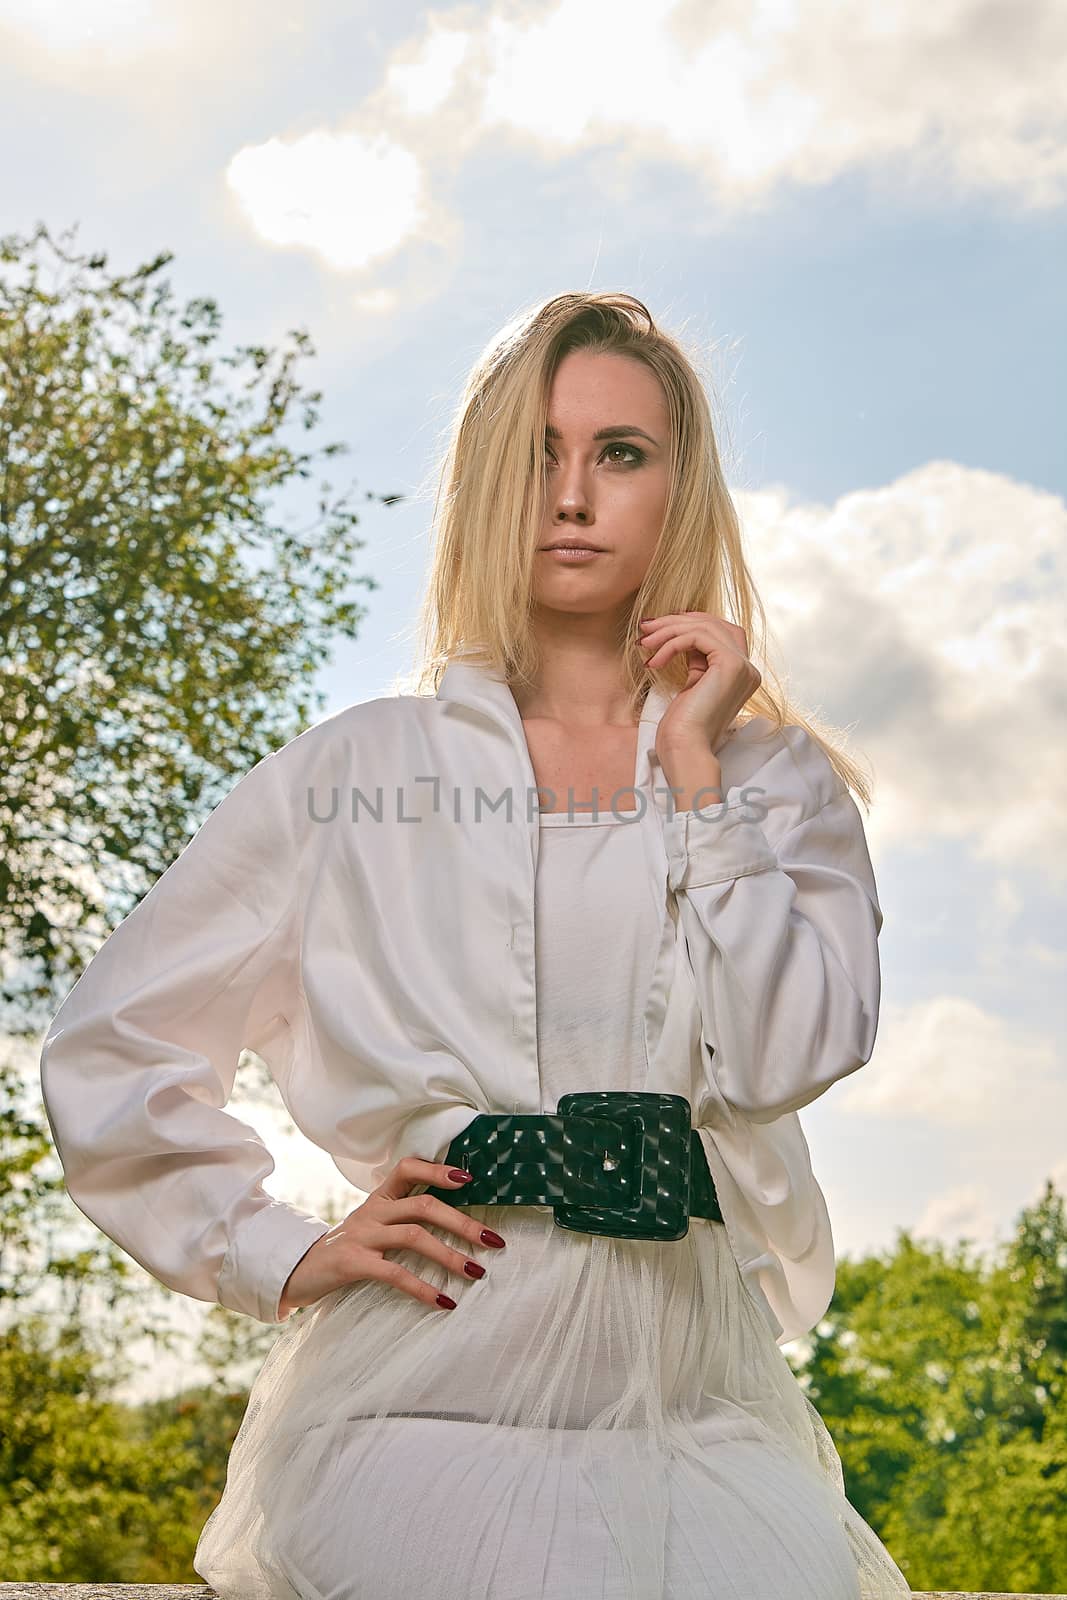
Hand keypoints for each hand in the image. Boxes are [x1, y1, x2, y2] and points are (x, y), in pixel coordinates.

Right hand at [277, 1156, 505, 1317]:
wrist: (297, 1272)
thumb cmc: (346, 1250)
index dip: (438, 1170)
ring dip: (450, 1255)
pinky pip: (394, 1273)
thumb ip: (401, 1217)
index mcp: (379, 1198)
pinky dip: (423, 1288)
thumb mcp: (371, 1225)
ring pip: (414, 1236)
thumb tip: (452, 1221)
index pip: (408, 1167)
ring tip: (476, 1272)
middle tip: (493, 1241)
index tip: (469, 1178)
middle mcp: (372, 1211)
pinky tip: (444, 1302)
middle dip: (463, 1223)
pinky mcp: (352, 1263)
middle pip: (423, 1206)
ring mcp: (361, 1235)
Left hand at [639, 612, 760, 763]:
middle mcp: (748, 668)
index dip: (690, 623)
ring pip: (703, 627)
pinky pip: (697, 637)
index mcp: (741, 674)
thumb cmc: (683, 728)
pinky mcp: (730, 665)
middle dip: (675, 622)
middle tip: (645, 629)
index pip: (720, 632)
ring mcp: (743, 666)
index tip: (659, 629)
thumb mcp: (691, 686)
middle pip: (713, 624)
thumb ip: (696, 661)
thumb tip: (681, 635)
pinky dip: (671, 643)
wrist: (686, 750)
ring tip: (644, 643)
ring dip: (668, 631)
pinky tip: (654, 661)